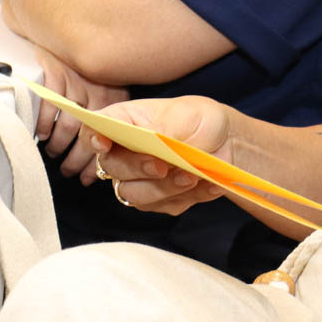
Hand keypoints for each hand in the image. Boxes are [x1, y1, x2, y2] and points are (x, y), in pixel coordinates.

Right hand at [35, 47, 128, 184]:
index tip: (88, 177)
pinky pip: (51, 106)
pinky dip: (46, 124)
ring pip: (69, 124)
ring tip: (54, 153)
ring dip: (59, 144)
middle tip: (66, 170)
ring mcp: (77, 82)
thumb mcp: (108, 87)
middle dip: (76, 158)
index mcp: (115, 97)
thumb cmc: (88, 68)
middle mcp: (98, 91)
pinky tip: (43, 135)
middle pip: (88, 134)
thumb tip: (103, 150)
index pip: (109, 136)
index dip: (97, 160)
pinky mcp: (57, 73)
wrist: (69, 31)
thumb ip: (108, 113)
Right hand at [83, 97, 230, 214]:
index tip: (103, 144)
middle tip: (163, 166)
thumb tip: (149, 139)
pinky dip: (188, 196)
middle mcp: (126, 152)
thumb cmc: (202, 120)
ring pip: (135, 194)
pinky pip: (164, 206)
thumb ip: (163, 128)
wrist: (229, 144)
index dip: (92, 137)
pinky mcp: (158, 200)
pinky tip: (207, 182)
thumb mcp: (187, 115)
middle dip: (137, 168)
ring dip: (166, 187)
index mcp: (126, 121)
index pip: (94, 129)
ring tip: (193, 176)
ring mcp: (140, 179)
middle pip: (111, 167)